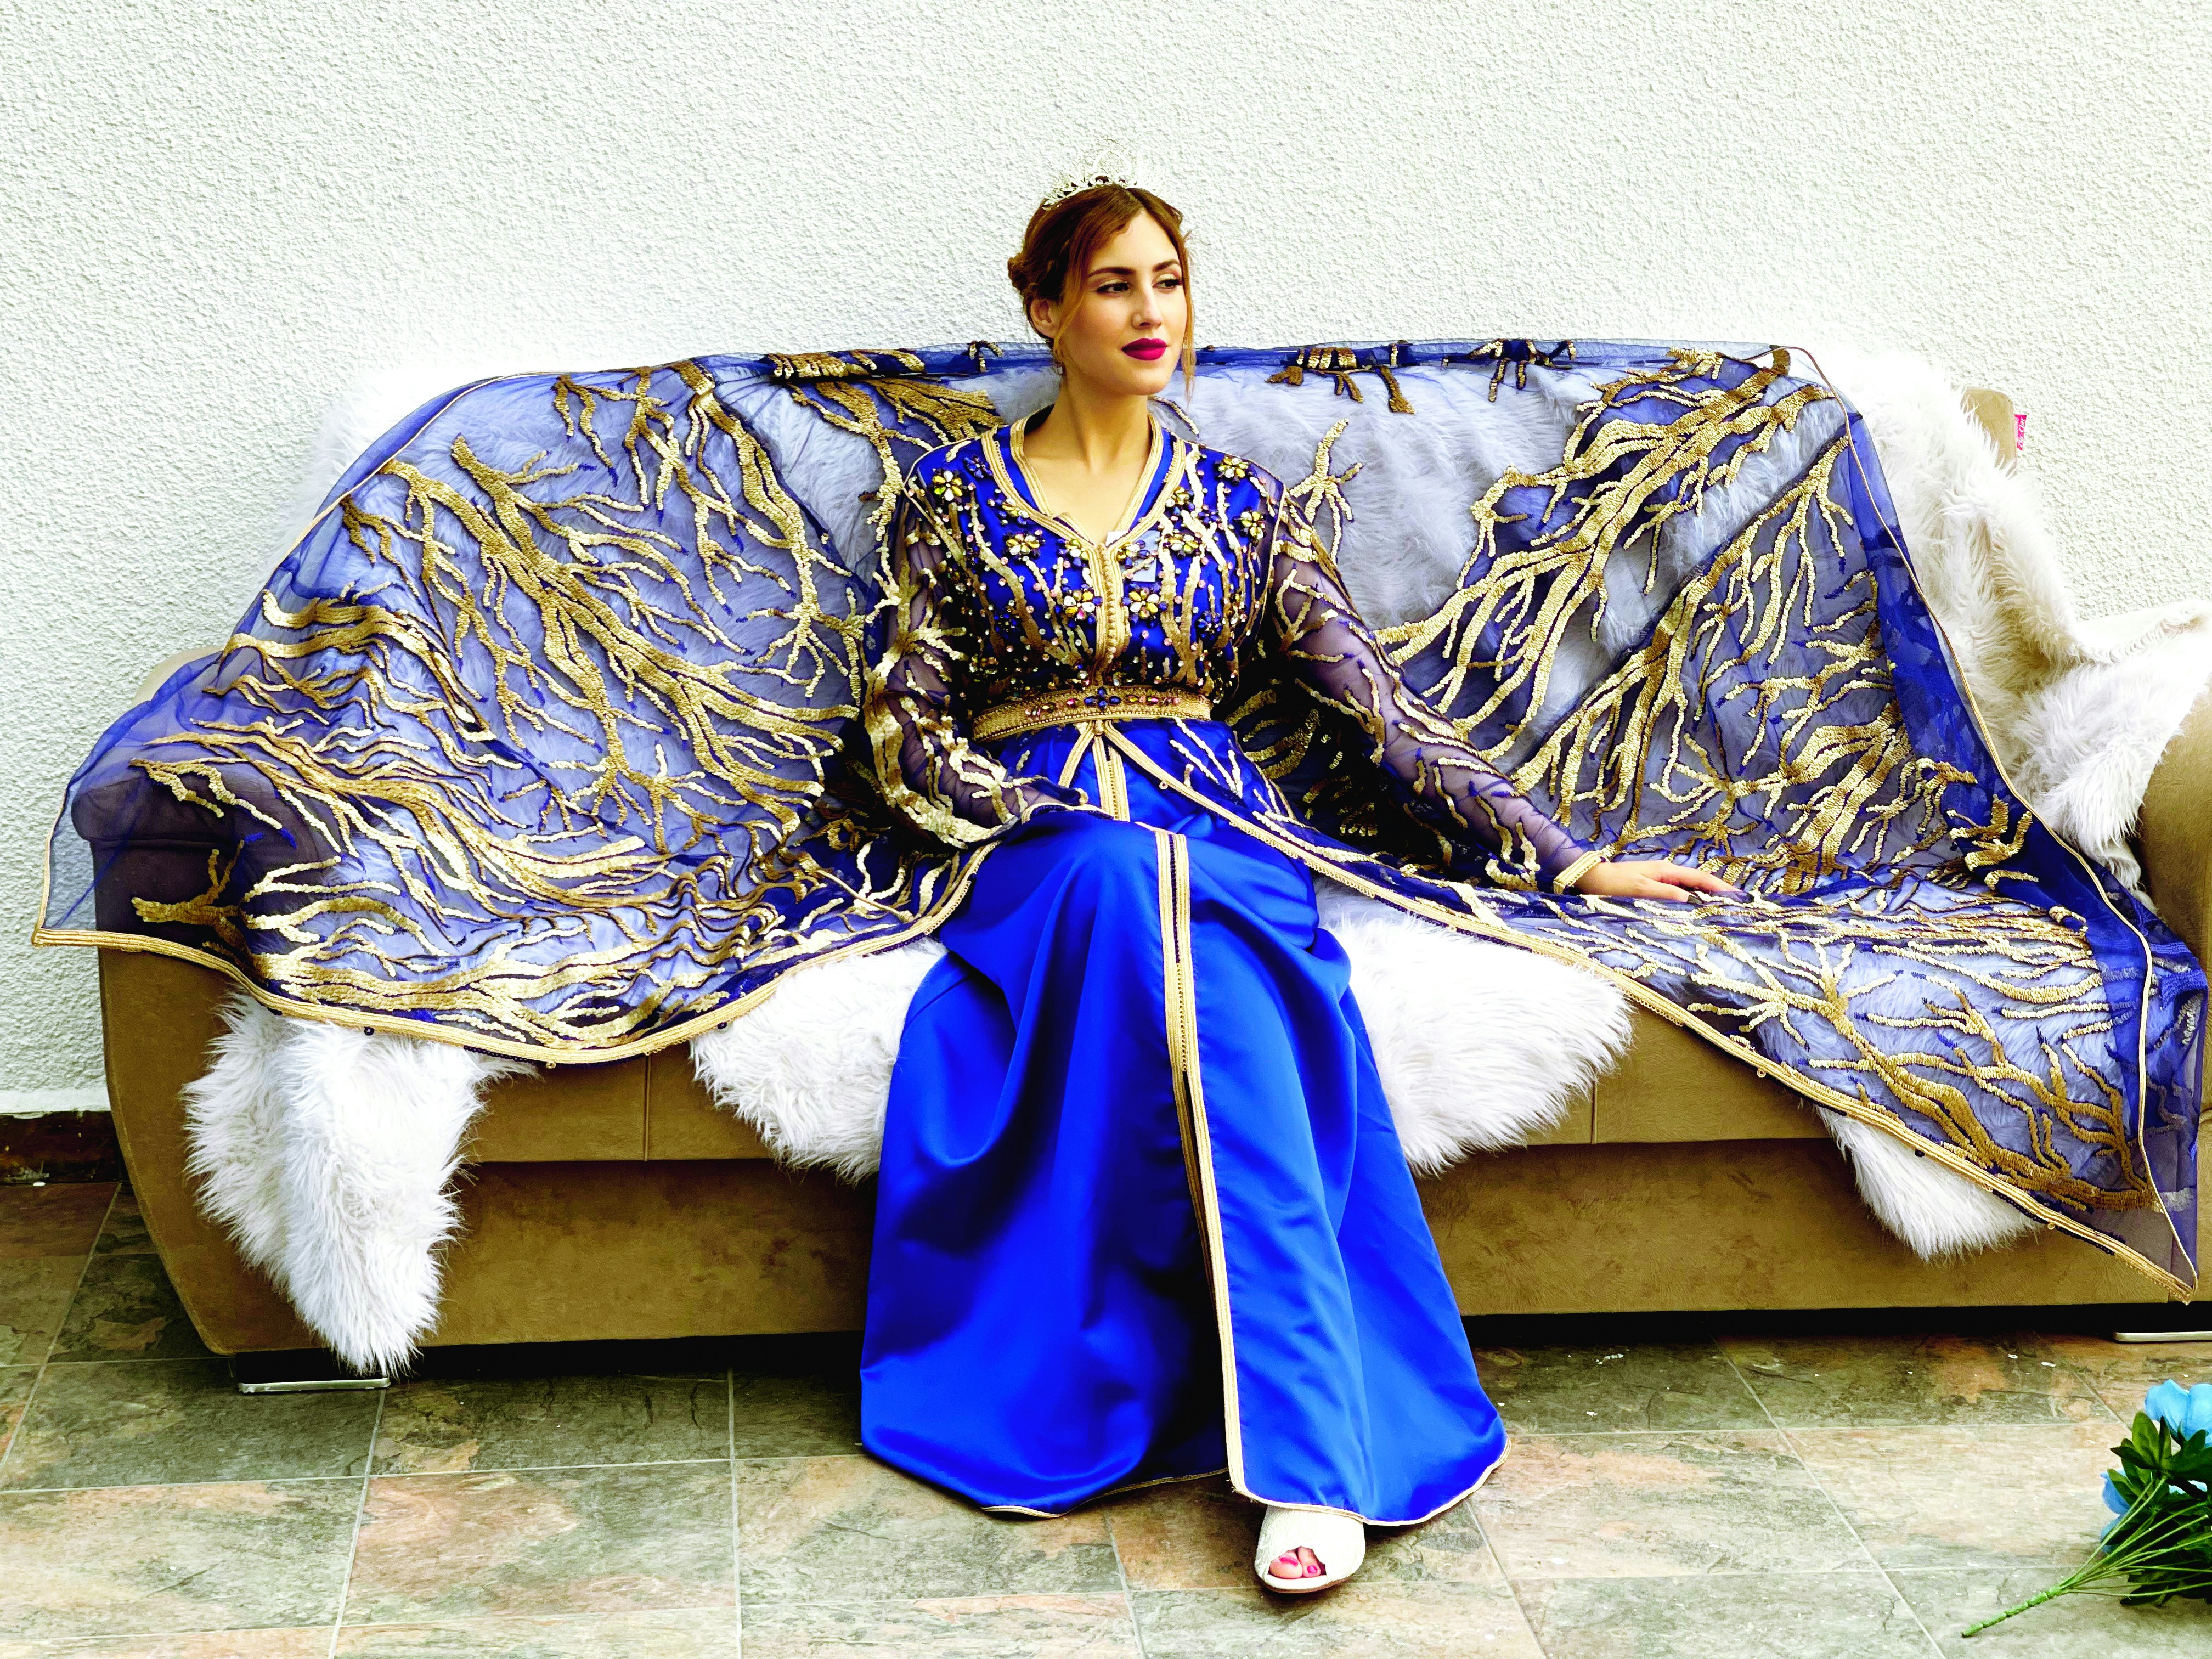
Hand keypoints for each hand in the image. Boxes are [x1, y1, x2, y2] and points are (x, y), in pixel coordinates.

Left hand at [1571, 858, 1745, 902]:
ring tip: (1722, 912)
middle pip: (1698, 884)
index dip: (1719, 887)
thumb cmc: (1613, 883)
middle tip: (1736, 907)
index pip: (1700, 878)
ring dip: (1705, 900)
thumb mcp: (1640, 889)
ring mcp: (1660, 883)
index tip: (1737, 897)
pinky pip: (1678, 897)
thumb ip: (1665, 895)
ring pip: (1689, 891)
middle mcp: (1667, 875)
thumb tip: (1690, 901)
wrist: (1590, 880)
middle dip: (1717, 893)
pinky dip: (1690, 904)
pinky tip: (1695, 914)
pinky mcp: (1653, 891)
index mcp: (1667, 871)